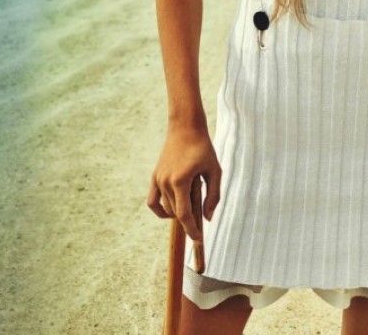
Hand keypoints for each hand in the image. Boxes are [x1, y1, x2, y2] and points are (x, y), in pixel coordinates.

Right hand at [146, 124, 221, 242]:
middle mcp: (166, 181)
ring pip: (166, 208)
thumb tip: (207, 219)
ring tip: (192, 200)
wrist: (185, 127)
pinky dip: (160, 210)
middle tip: (201, 213)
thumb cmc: (203, 148)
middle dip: (188, 219)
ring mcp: (158, 179)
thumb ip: (213, 196)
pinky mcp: (154, 176)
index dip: (191, 230)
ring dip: (178, 212)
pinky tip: (171, 211)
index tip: (198, 239)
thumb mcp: (215, 170)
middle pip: (175, 213)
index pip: (184, 214)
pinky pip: (153, 201)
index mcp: (181, 181)